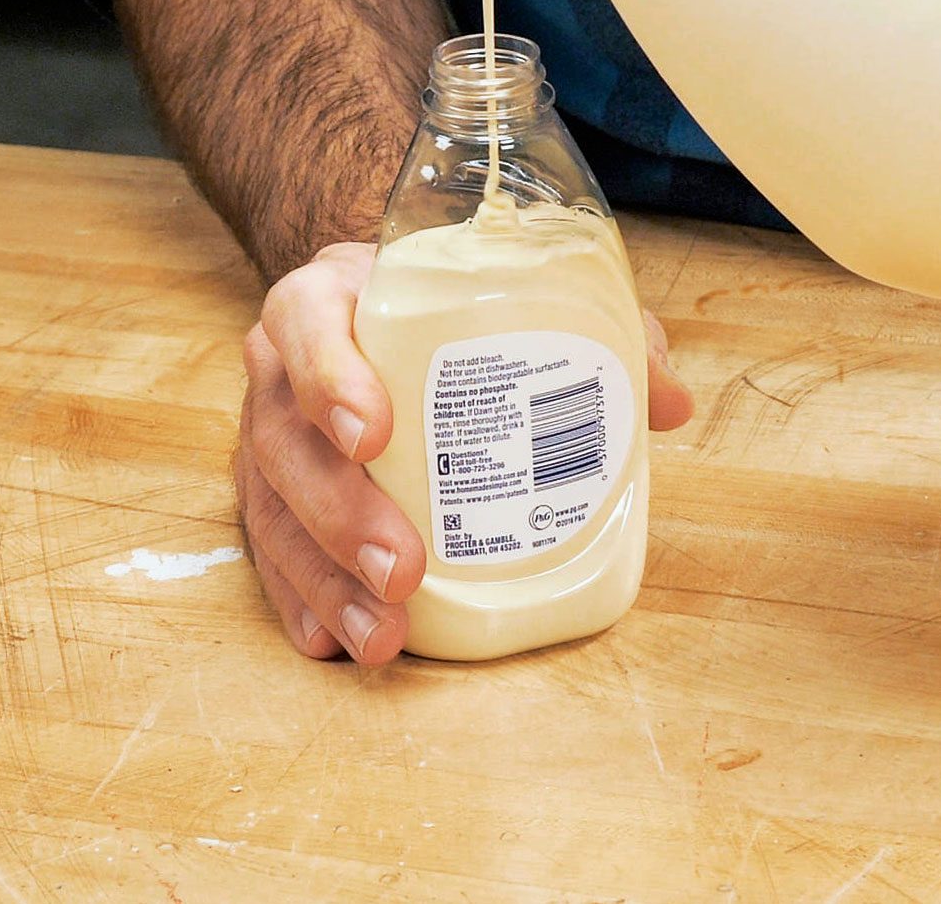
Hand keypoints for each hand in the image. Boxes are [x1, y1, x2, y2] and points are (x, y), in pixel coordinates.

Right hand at [235, 241, 693, 663]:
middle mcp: (284, 365)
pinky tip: (336, 642)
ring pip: (272, 507)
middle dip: (340, 514)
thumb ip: (599, 335)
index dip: (329, 376)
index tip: (374, 434)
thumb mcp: (524, 299)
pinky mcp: (270, 493)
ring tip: (384, 633)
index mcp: (336, 298)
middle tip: (406, 570)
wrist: (380, 313)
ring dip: (324, 578)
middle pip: (284, 437)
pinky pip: (268, 552)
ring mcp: (269, 434)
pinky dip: (303, 600)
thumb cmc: (459, 309)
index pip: (307, 321)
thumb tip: (672, 404)